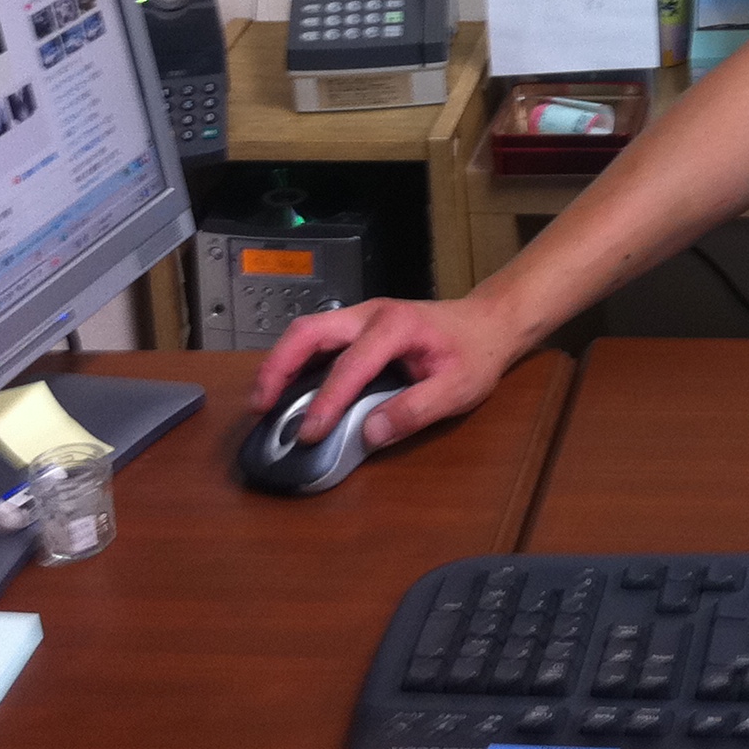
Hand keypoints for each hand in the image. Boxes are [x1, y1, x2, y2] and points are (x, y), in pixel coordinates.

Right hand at [249, 292, 526, 453]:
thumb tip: (370, 433)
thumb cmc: (475, 354)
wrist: (488, 324)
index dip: (326, 402)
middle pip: (309, 332)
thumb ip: (415, 410)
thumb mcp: (457, 389)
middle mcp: (371, 314)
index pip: (350, 366)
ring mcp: (361, 316)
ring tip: (264, 402)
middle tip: (260, 407)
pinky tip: (287, 389)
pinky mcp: (357, 327)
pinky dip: (294, 361)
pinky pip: (317, 339)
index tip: (309, 434)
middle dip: (278, 368)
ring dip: (280, 363)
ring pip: (307, 332)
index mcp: (396, 326)